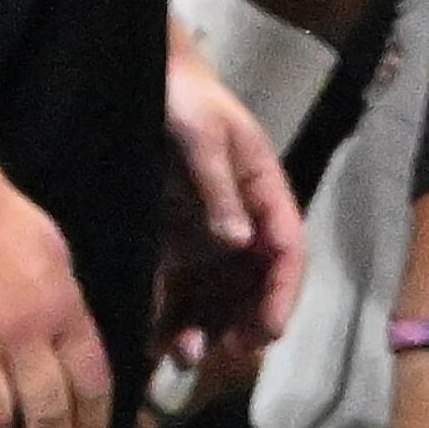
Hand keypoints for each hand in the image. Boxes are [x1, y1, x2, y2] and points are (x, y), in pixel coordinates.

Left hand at [151, 31, 308, 412]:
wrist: (141, 73)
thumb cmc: (183, 95)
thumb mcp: (204, 133)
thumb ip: (220, 186)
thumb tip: (239, 241)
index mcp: (264, 191)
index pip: (287, 250)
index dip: (283, 293)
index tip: (270, 329)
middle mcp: (239, 219)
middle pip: (254, 283)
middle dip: (245, 324)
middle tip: (223, 353)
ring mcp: (204, 232)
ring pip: (216, 294)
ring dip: (208, 327)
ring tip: (184, 354)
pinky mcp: (169, 240)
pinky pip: (175, 285)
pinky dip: (169, 314)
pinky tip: (153, 338)